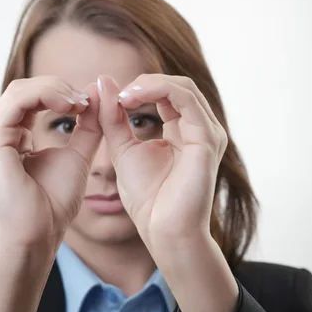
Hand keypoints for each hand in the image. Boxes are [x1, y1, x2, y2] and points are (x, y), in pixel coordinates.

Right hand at [0, 76, 101, 254]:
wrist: (37, 237)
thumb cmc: (52, 205)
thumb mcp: (77, 156)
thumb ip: (86, 127)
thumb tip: (96, 94)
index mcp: (8, 137)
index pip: (30, 98)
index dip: (60, 93)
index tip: (88, 103)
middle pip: (24, 89)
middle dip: (58, 88)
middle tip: (86, 100)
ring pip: (20, 91)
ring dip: (54, 89)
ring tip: (79, 103)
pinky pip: (17, 102)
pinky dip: (45, 96)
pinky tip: (68, 106)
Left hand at [97, 74, 227, 251]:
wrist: (163, 231)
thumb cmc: (148, 198)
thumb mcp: (123, 149)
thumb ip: (113, 117)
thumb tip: (103, 81)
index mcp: (184, 130)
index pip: (167, 93)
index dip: (139, 88)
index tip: (110, 98)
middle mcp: (201, 128)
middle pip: (177, 85)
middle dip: (144, 83)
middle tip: (116, 94)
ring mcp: (207, 133)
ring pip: (183, 87)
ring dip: (149, 84)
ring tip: (123, 96)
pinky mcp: (207, 139)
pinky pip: (186, 100)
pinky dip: (158, 91)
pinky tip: (132, 99)